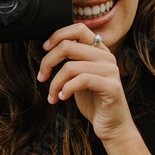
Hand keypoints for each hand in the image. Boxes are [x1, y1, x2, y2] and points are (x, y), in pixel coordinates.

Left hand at [36, 24, 135, 142]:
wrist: (112, 126)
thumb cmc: (94, 101)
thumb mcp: (79, 76)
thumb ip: (71, 60)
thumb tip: (49, 49)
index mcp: (99, 50)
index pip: (79, 29)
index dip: (58, 35)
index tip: (45, 49)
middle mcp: (106, 57)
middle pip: (68, 46)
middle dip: (48, 62)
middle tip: (42, 77)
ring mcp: (111, 71)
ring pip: (70, 66)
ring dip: (55, 83)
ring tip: (52, 95)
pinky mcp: (111, 86)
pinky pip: (81, 80)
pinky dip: (66, 89)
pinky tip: (62, 97)